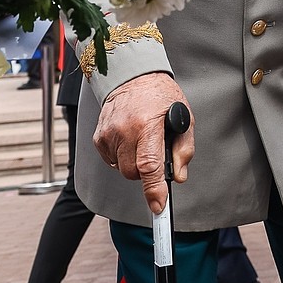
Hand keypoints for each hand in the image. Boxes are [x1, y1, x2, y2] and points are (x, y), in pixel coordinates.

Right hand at [94, 72, 193, 213]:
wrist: (134, 76)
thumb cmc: (161, 96)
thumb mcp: (184, 117)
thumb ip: (184, 148)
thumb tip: (178, 175)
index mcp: (147, 125)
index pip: (149, 165)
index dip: (154, 190)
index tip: (158, 206)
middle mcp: (124, 130)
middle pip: (133, 173)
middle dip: (146, 172)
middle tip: (155, 153)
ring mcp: (108, 133)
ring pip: (121, 169)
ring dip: (133, 163)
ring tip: (143, 140)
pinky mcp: (98, 136)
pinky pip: (111, 160)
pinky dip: (122, 156)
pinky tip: (130, 139)